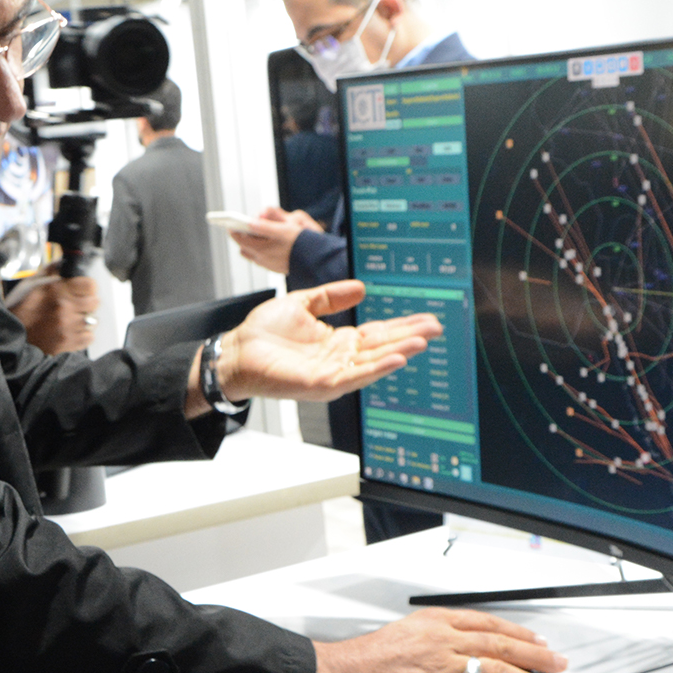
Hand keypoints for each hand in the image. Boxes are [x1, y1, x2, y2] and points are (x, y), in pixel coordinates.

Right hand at [8, 274, 98, 354]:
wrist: (10, 339)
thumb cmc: (19, 312)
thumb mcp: (31, 285)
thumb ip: (51, 272)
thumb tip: (63, 264)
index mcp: (56, 290)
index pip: (90, 284)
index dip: (87, 287)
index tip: (83, 290)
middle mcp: (64, 308)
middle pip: (94, 302)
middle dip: (86, 303)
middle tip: (76, 305)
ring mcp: (68, 326)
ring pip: (92, 320)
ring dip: (84, 319)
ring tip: (70, 320)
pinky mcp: (69, 342)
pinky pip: (89, 337)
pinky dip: (82, 335)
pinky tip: (70, 331)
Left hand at [213, 280, 440, 403]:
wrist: (235, 351)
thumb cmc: (262, 334)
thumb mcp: (301, 305)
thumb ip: (330, 297)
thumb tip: (361, 288)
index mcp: (338, 342)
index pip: (378, 334)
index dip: (402, 326)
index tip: (426, 318)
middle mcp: (340, 360)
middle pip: (382, 348)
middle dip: (410, 338)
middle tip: (436, 328)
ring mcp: (332, 374)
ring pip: (373, 364)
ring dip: (398, 353)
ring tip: (421, 343)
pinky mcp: (320, 384)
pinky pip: (353, 377)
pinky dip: (376, 368)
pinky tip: (395, 359)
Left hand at [229, 207, 318, 274]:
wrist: (315, 260)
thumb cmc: (300, 241)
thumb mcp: (282, 229)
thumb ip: (264, 225)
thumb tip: (250, 221)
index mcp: (260, 249)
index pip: (239, 239)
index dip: (234, 230)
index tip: (230, 224)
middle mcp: (262, 259)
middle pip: (244, 247)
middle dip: (243, 237)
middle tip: (240, 229)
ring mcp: (268, 265)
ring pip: (252, 254)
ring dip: (250, 245)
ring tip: (250, 237)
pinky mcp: (275, 268)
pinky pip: (261, 259)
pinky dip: (259, 251)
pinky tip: (263, 246)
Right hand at [302, 607, 567, 672]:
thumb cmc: (363, 662)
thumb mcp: (402, 635)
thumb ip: (432, 641)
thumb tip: (457, 653)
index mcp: (434, 622)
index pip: (487, 623)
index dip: (516, 632)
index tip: (534, 639)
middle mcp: (444, 640)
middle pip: (501, 644)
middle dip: (534, 653)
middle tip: (556, 661)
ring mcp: (445, 667)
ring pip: (500, 669)